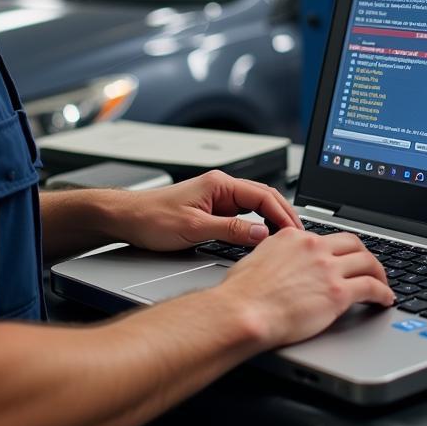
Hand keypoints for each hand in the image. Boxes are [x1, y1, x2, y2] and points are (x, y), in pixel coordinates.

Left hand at [119, 170, 302, 251]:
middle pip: (264, 199)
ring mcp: (217, 199)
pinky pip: (242, 216)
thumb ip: (230, 229)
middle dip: (284, 216)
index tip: (296, 232)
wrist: (126, 218)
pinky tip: (262, 240)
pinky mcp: (212, 211)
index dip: (283, 214)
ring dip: (271, 222)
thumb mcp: (194, 227)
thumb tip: (260, 233)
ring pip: (254, 208)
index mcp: (220, 184)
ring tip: (286, 241)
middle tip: (299, 238)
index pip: (263, 196)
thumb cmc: (152, 218)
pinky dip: (256, 227)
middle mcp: (221, 188)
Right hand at [213, 229, 394, 349]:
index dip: (340, 249)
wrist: (243, 312)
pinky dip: (383, 293)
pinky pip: (371, 288)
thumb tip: (280, 264)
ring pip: (368, 262)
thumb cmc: (241, 294)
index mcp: (294, 237)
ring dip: (380, 273)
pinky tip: (385, 299)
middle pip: (353, 243)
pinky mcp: (338, 293)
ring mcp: (327, 268)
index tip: (344, 258)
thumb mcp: (256, 258)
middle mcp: (313, 247)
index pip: (327, 238)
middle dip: (365, 255)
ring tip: (383, 284)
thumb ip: (275, 255)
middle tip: (370, 267)